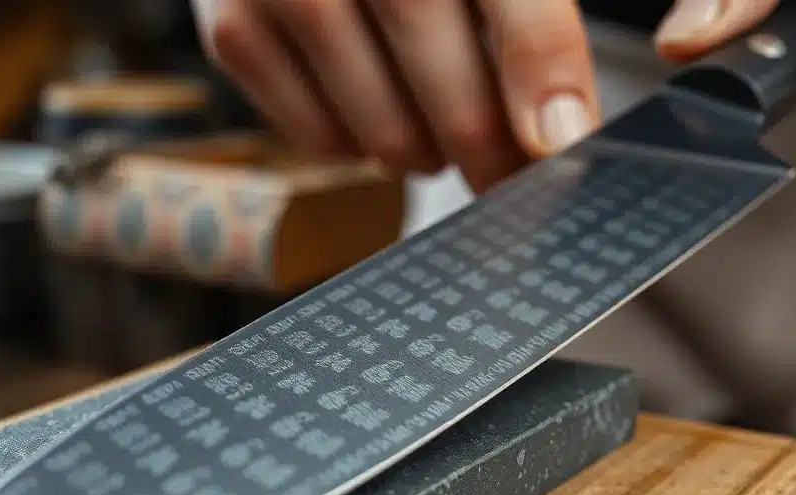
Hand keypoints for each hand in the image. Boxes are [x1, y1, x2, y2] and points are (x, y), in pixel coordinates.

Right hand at [191, 0, 600, 192]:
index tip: (562, 144)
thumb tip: (560, 133)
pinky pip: (324, 143)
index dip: (542, 74)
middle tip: (509, 176)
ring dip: (428, 153)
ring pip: (390, 135)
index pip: (514, 2)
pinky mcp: (233, 29)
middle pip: (453, 92)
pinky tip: (367, 96)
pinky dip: (360, 143)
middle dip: (493, 155)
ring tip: (433, 116)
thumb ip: (528, 26)